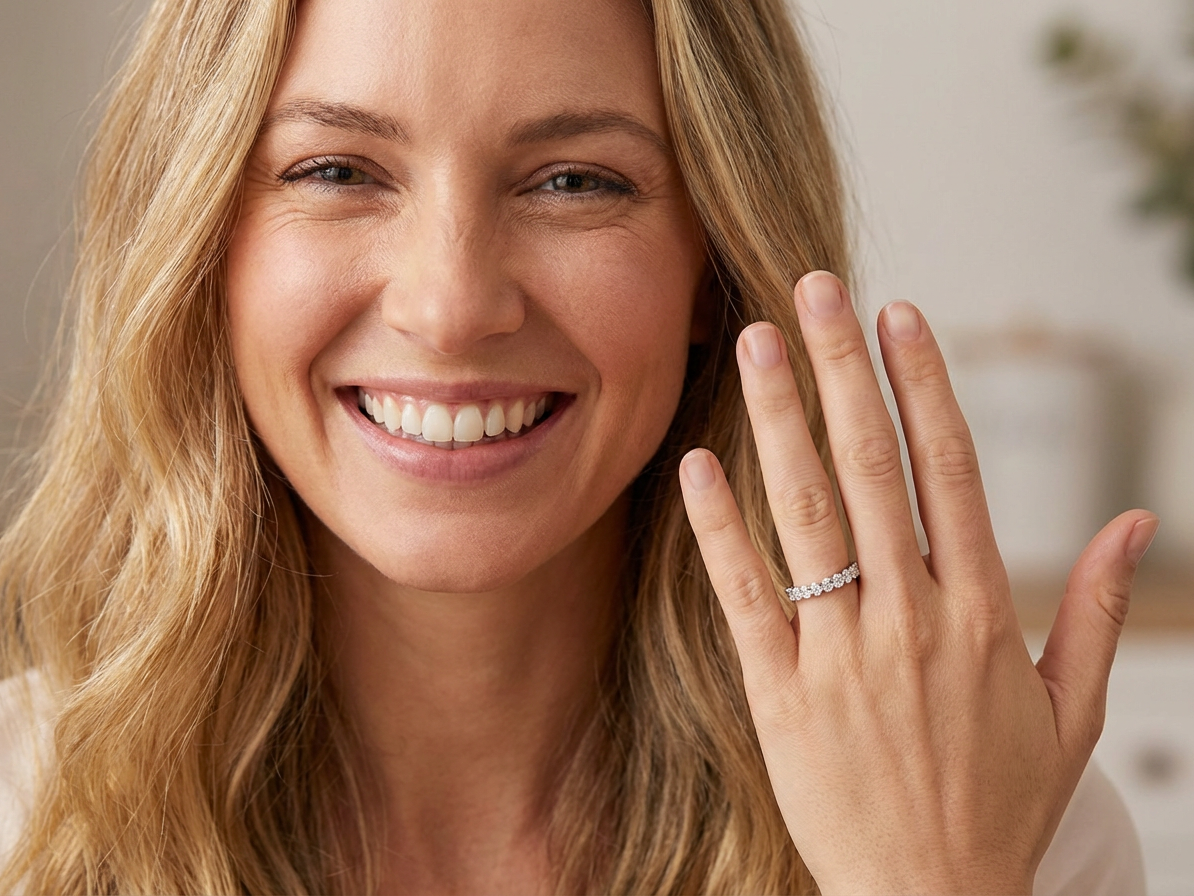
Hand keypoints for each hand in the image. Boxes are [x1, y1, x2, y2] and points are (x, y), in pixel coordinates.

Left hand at [679, 272, 1158, 894]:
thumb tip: (1139, 522)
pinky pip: (747, 596)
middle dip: (840, 368)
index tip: (897, 315)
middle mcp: (912, 616)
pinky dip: (719, 528)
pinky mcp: (780, 693)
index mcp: (984, 611)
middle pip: (872, 465)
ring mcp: (842, 653)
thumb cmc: (1000, 804)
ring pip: (807, 513)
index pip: (950, 468)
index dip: (922, 382)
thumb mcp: (1074, 713)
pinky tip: (696, 463)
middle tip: (812, 287)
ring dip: (779, 420)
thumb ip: (1100, 610)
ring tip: (757, 342)